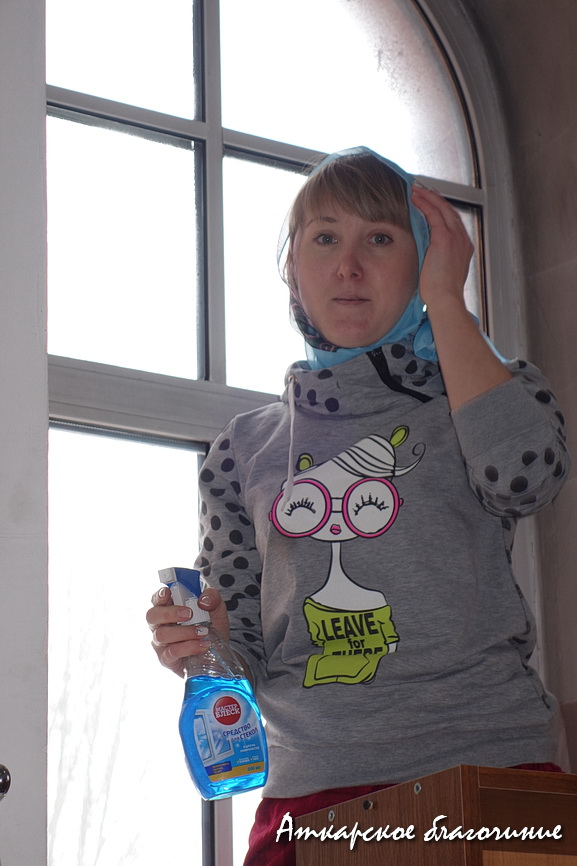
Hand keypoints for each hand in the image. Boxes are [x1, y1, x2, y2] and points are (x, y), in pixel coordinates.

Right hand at [146, 585, 229, 677]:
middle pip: (152, 616)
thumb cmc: (211, 629)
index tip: (168, 592)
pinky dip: (190, 646)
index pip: (157, 599)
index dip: (159, 595)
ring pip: (162, 634)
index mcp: (170, 608)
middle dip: (170, 613)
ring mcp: (161, 642)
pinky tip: (203, 645)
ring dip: (185, 632)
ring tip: (203, 632)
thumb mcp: (217, 609)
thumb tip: (203, 600)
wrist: (218, 654)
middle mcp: (161, 625)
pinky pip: (173, 651)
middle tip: (189, 614)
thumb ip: (212, 597)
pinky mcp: (166, 658)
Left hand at [410, 184, 473, 310]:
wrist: (445, 299)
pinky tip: (415, 199)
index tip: (429, 204)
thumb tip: (427, 256)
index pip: (452, 222)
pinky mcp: (445, 238)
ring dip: (428, 196)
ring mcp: (456, 237)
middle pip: (449, 211)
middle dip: (435, 198)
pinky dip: (424, 203)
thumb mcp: (442, 272)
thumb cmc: (441, 293)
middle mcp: (463, 239)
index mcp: (464, 248)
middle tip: (421, 190)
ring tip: (415, 190)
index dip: (440, 210)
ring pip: (442, 208)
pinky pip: (433, 213)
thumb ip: (437, 259)